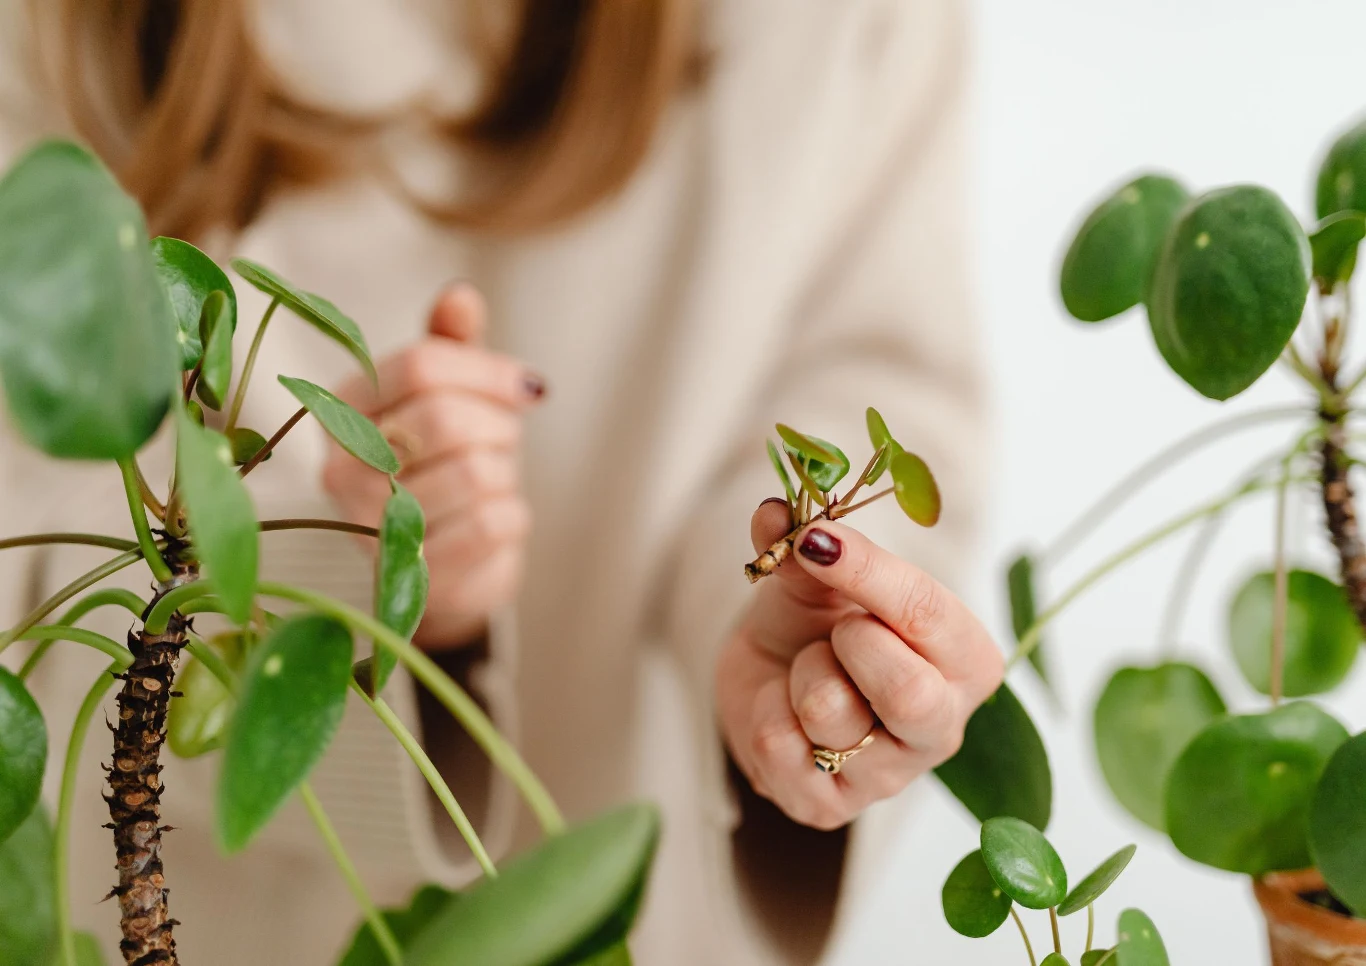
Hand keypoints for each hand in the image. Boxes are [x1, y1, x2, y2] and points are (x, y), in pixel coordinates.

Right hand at [324, 283, 544, 648]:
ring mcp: (370, 528)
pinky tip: (494, 519)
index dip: (488, 371)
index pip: (421, 365)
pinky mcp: (413, 576)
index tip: (527, 387)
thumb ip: (452, 348)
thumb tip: (460, 297)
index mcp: (343, 408)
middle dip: (497, 426)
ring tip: (491, 480)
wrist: (447, 565)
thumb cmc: (446, 464)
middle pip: (444, 419)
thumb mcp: (451, 397)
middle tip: (502, 440)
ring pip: (474, 473)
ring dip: (505, 472)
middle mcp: (341, 469)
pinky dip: (511, 515)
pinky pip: (489, 524)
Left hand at [715, 499, 1003, 829]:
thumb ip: (804, 548)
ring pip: (832, 714)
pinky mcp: (830, 808)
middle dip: (852, 644)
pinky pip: (782, 747)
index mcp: (967, 660)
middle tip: (834, 628)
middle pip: (909, 694)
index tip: (815, 539)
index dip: (867, 571)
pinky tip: (785, 711)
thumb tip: (774, 514)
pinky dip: (767, 711)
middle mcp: (942, 726)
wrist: (770, 678)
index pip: (929, 615)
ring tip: (809, 670)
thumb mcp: (817, 577)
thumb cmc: (817, 622)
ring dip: (801, 674)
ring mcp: (888, 776)